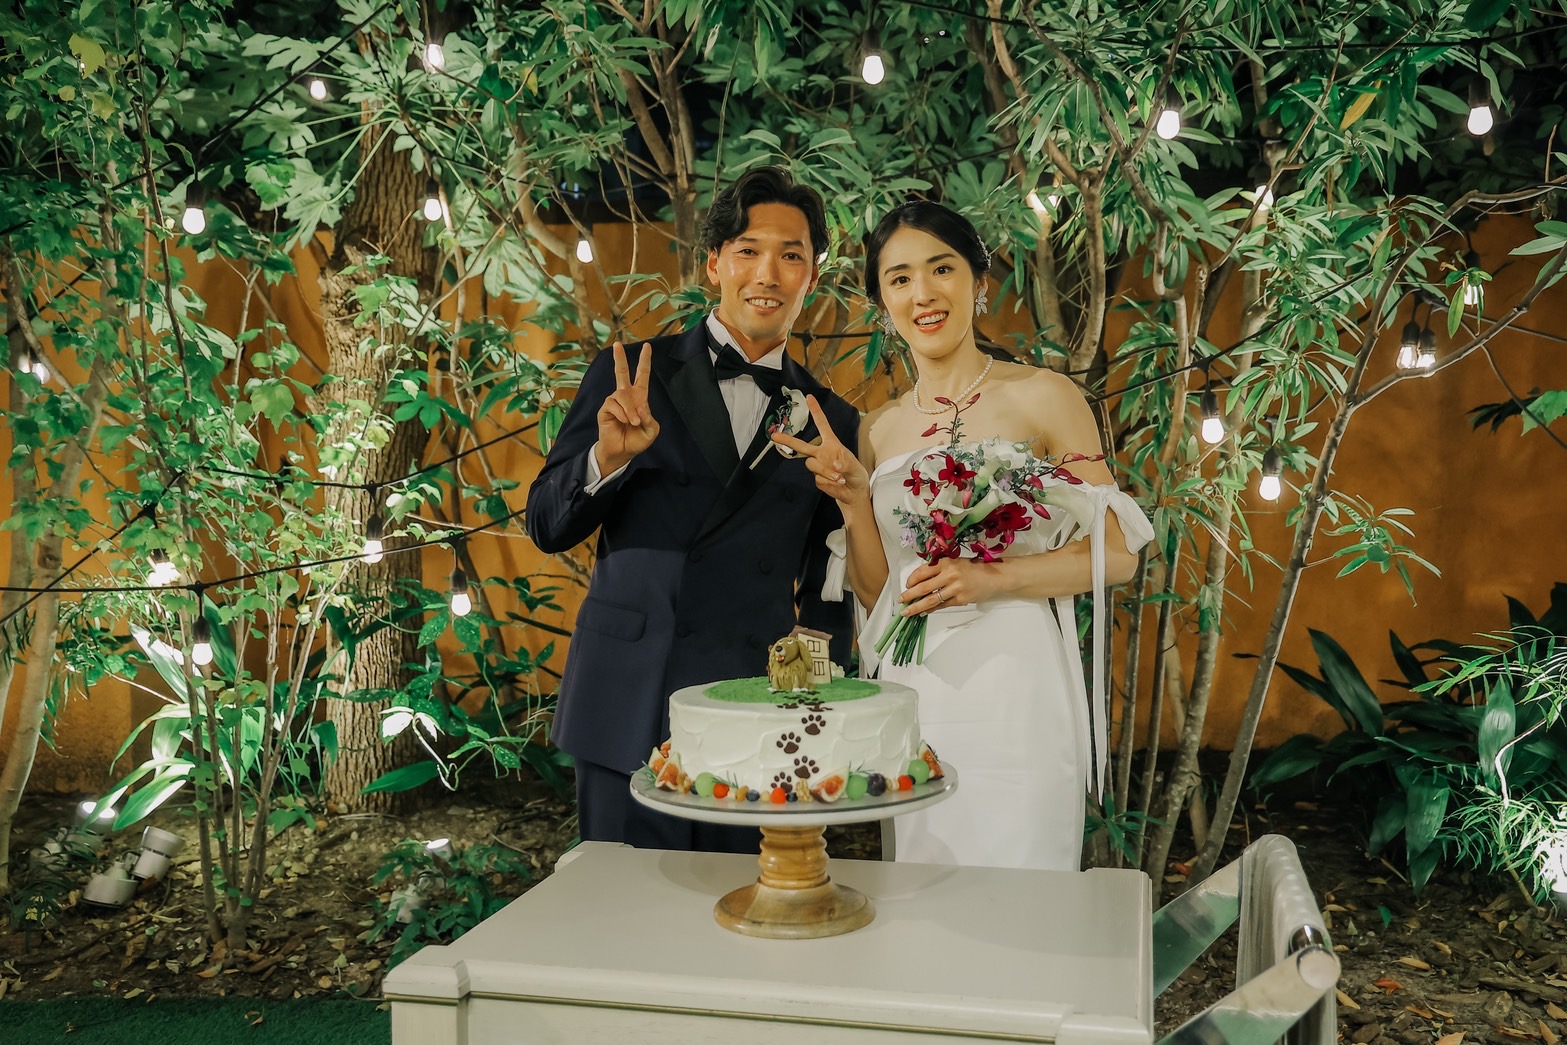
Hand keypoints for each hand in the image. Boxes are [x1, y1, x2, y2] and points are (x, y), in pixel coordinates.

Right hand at [595, 341, 658, 472]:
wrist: (622, 452)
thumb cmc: (637, 440)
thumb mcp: (651, 431)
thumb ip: (650, 419)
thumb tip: (640, 408)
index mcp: (639, 397)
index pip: (642, 375)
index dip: (644, 361)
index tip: (647, 346)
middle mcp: (625, 396)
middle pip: (621, 372)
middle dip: (619, 358)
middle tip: (617, 344)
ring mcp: (614, 402)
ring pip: (622, 396)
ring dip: (630, 410)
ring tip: (632, 423)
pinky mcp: (605, 409)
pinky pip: (614, 405)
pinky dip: (622, 414)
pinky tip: (624, 422)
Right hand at [771, 395, 867, 507]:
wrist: (854, 491)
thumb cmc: (855, 473)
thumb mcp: (854, 465)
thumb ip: (845, 463)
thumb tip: (834, 465)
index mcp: (831, 444)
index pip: (822, 424)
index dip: (815, 411)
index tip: (809, 398)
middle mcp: (821, 453)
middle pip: (801, 445)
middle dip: (787, 440)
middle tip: (774, 436)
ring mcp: (818, 466)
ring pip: (812, 465)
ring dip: (826, 472)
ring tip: (840, 477)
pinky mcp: (817, 479)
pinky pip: (818, 479)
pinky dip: (829, 482)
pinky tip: (837, 483)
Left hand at [900, 559, 998, 615]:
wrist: (994, 576)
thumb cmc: (974, 569)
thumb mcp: (955, 562)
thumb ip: (939, 569)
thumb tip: (920, 581)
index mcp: (946, 562)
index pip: (922, 572)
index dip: (912, 580)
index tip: (907, 585)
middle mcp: (950, 574)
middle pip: (923, 587)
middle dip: (909, 595)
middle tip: (901, 600)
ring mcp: (955, 588)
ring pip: (931, 599)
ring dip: (917, 607)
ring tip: (907, 612)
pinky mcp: (961, 599)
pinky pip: (942, 606)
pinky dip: (931, 609)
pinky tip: (924, 612)